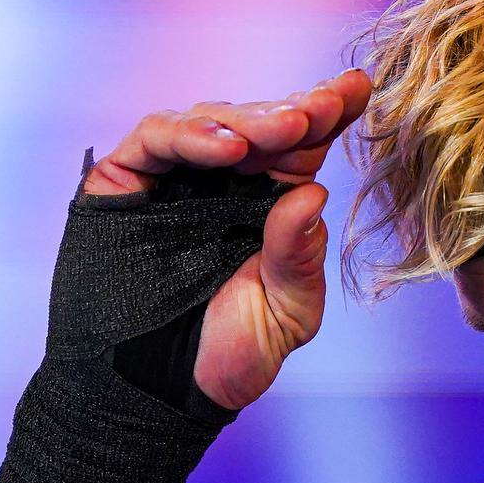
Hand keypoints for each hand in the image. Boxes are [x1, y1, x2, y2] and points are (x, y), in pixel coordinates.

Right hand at [82, 67, 369, 412]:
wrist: (159, 396)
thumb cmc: (228, 355)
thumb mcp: (285, 313)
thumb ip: (299, 258)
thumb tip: (313, 194)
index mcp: (273, 202)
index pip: (304, 145)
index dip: (330, 110)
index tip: (359, 86)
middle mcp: (224, 181)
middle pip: (260, 123)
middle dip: (293, 111)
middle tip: (319, 110)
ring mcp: (173, 178)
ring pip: (209, 120)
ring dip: (248, 119)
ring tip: (282, 128)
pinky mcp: (124, 182)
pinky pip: (155, 139)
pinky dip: (189, 135)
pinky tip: (225, 149)